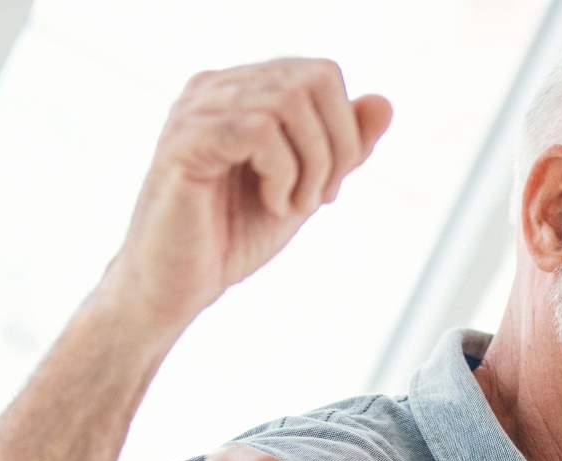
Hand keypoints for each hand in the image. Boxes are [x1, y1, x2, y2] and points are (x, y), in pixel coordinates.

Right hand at [98, 58, 392, 333]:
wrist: (177, 285)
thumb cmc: (232, 237)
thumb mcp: (305, 188)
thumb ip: (343, 148)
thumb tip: (384, 103)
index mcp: (240, 92)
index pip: (320, 74)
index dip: (344, 131)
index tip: (328, 188)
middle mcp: (214, 89)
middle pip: (312, 81)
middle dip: (335, 148)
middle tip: (316, 199)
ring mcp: (195, 110)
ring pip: (288, 102)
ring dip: (310, 165)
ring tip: (290, 206)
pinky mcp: (184, 142)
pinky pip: (258, 130)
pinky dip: (281, 173)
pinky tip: (271, 204)